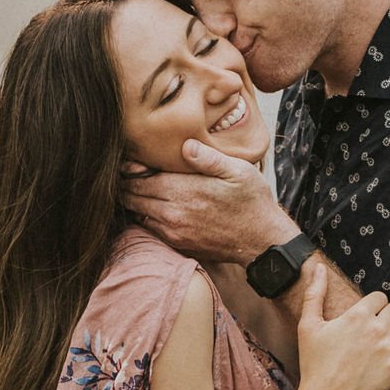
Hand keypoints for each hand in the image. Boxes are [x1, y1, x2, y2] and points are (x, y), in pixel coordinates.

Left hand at [124, 138, 289, 265]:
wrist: (263, 241)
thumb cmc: (252, 202)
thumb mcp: (238, 171)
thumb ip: (208, 158)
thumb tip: (184, 144)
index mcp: (183, 192)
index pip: (138, 179)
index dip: (129, 169)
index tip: (128, 161)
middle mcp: (173, 214)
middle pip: (133, 197)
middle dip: (127, 184)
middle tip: (126, 172)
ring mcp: (174, 232)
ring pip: (138, 213)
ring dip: (134, 200)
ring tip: (136, 186)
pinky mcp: (178, 244)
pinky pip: (150, 228)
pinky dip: (145, 216)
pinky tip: (153, 205)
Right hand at [294, 258, 389, 389]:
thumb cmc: (315, 363)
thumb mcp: (308, 325)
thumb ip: (314, 293)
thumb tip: (318, 266)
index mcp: (356, 315)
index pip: (379, 296)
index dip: (374, 305)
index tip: (369, 315)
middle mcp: (376, 328)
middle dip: (388, 314)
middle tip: (380, 327)